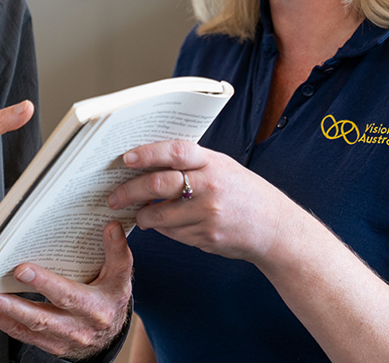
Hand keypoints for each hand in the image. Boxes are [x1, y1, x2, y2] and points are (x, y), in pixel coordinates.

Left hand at [0, 221, 132, 359]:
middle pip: (42, 318)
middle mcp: (76, 328)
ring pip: (26, 329)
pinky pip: (20, 335)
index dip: (45, 283)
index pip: (68, 295)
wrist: (110, 337)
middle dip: (14, 306)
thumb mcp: (121, 278)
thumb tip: (111, 227)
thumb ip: (117, 252)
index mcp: (95, 308)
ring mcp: (60, 339)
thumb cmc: (111, 301)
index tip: (22, 269)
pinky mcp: (46, 344)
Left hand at [107, 140, 287, 263]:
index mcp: (213, 162)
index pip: (176, 152)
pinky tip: (161, 225)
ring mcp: (208, 213)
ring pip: (160, 215)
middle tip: (113, 197)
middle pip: (159, 185)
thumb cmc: (244, 193)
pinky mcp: (206, 236)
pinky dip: (162, 229)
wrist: (275, 228)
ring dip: (142, 216)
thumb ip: (192, 164)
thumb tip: (148, 162)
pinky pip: (173, 233)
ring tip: (137, 214)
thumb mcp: (223, 167)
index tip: (126, 158)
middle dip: (129, 191)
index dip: (148, 153)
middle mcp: (210, 186)